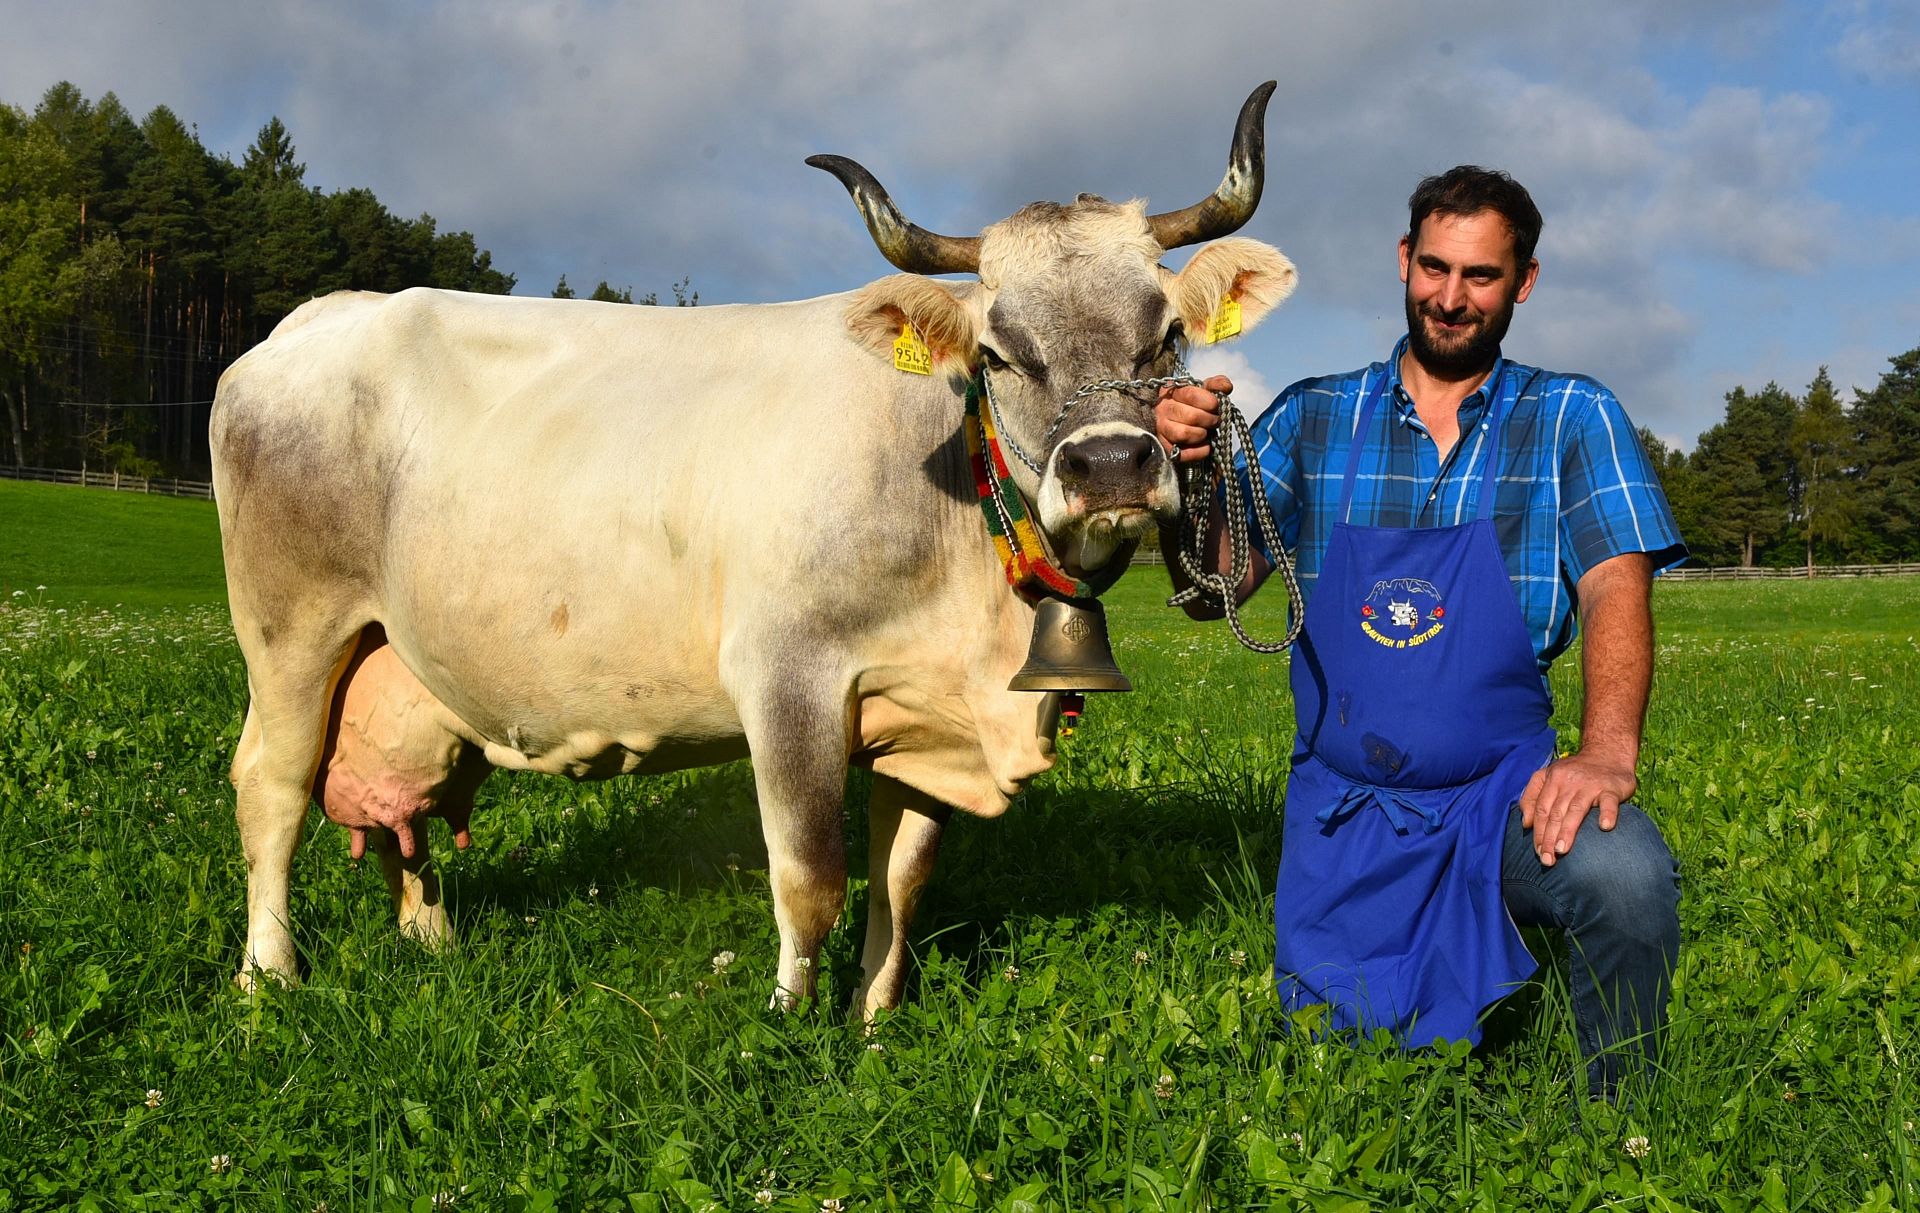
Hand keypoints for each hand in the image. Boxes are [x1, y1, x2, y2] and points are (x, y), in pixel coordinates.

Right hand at [1155, 374, 1231, 463]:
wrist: (1181, 422)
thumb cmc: (1194, 404)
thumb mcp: (1204, 390)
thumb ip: (1216, 384)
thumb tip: (1226, 387)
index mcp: (1172, 391)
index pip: (1191, 394)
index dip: (1209, 401)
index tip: (1216, 406)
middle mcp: (1163, 410)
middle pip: (1191, 416)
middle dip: (1209, 420)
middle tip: (1215, 420)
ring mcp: (1161, 429)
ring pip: (1184, 434)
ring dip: (1202, 434)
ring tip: (1207, 432)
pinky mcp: (1165, 448)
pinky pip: (1183, 454)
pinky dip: (1199, 451)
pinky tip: (1205, 444)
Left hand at [1518, 749, 1636, 865]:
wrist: (1607, 754)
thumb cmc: (1574, 773)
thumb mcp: (1548, 777)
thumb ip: (1532, 796)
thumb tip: (1526, 823)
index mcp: (1552, 780)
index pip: (1541, 810)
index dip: (1538, 832)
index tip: (1538, 852)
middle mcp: (1569, 782)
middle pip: (1555, 813)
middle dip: (1549, 838)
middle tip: (1547, 860)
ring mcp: (1590, 785)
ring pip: (1576, 810)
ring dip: (1568, 830)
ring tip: (1562, 850)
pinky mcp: (1611, 788)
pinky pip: (1608, 802)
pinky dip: (1607, 813)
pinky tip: (1605, 826)